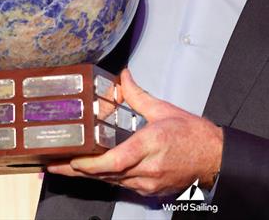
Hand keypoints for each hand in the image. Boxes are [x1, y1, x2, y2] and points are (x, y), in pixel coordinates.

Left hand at [47, 69, 222, 196]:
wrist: (214, 158)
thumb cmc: (194, 136)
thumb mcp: (165, 110)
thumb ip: (138, 95)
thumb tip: (124, 78)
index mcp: (150, 145)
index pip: (114, 160)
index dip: (89, 163)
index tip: (72, 158)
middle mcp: (147, 168)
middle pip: (105, 174)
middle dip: (77, 170)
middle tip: (53, 164)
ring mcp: (148, 182)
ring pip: (111, 182)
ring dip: (89, 175)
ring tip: (65, 167)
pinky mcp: (150, 190)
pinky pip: (122, 185)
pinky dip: (106, 178)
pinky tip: (93, 172)